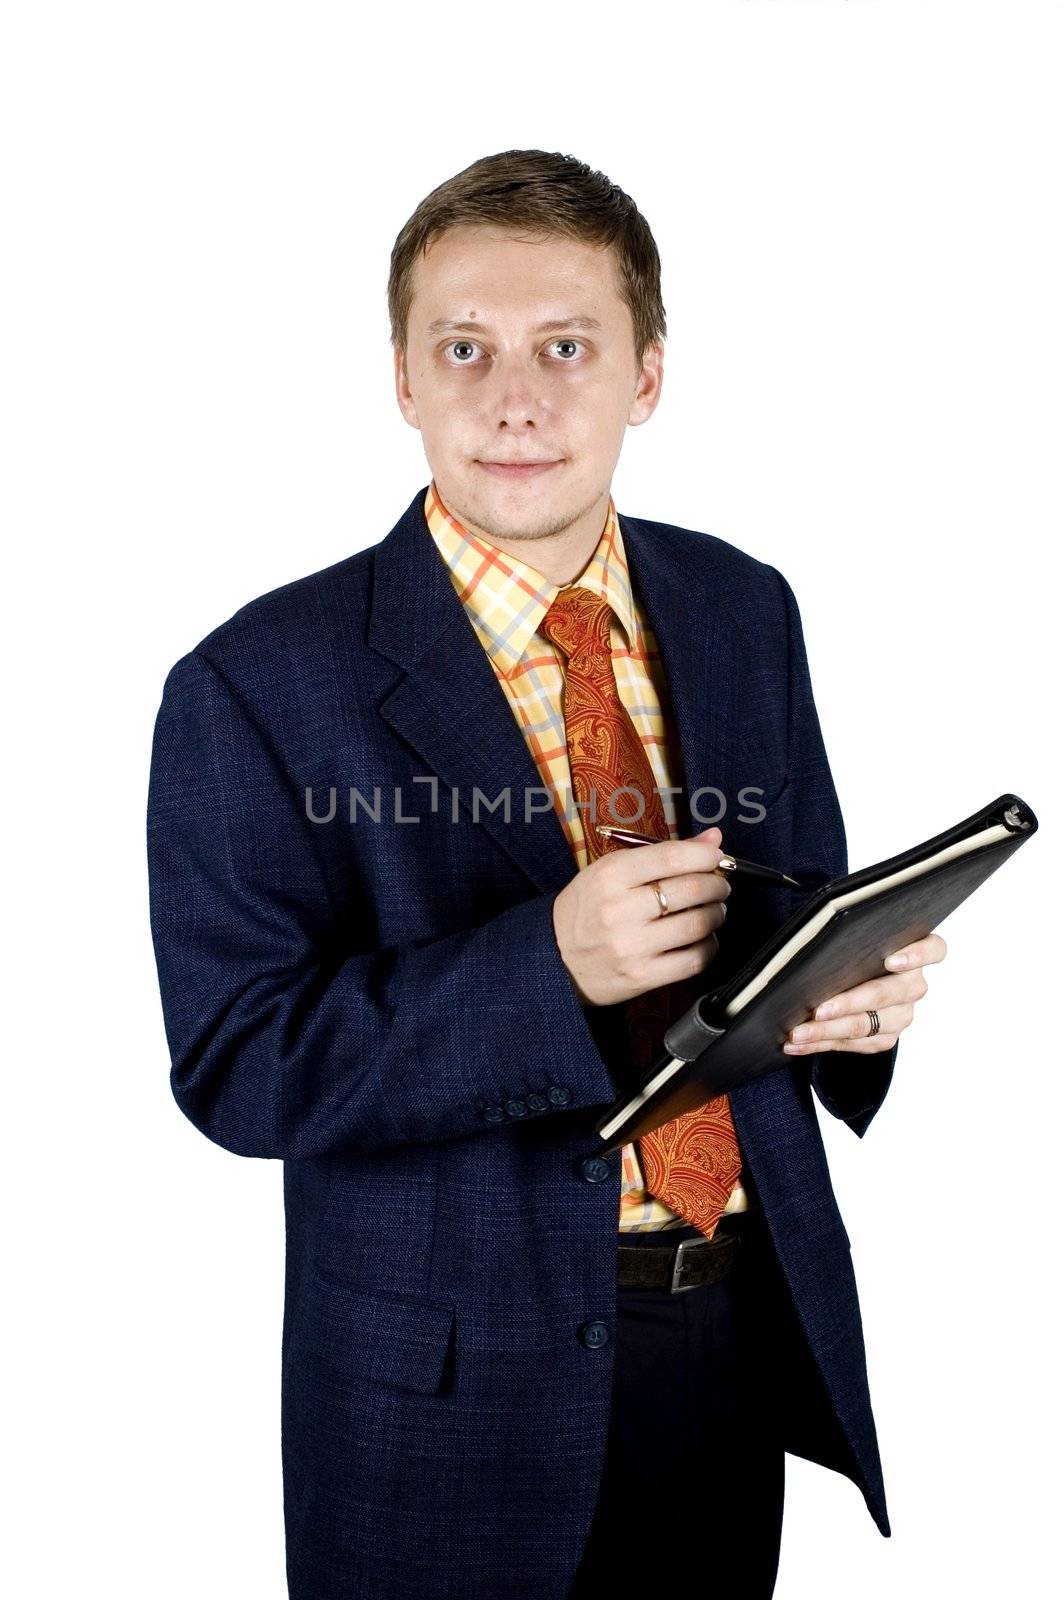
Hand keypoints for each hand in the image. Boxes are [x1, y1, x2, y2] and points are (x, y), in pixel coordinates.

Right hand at [552, 826, 731, 1006]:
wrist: (555, 957)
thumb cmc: (588, 909)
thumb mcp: (611, 871)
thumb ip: (663, 854)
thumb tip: (713, 840)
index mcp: (610, 876)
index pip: (672, 856)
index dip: (706, 854)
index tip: (715, 856)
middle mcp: (620, 910)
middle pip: (692, 889)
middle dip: (717, 884)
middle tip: (719, 885)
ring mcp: (631, 946)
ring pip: (698, 924)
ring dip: (716, 914)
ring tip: (712, 910)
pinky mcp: (642, 976)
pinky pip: (694, 960)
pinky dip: (709, 946)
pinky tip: (703, 938)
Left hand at [782, 932, 946, 1054]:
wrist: (851, 981)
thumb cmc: (850, 953)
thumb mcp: (854, 942)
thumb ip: (848, 942)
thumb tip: (814, 950)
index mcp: (913, 952)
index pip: (933, 950)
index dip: (916, 955)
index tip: (890, 961)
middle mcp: (912, 985)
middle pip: (885, 994)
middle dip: (847, 1003)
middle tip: (817, 1010)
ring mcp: (902, 1014)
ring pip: (865, 1025)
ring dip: (826, 1031)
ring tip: (796, 1033)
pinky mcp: (885, 1037)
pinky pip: (853, 1044)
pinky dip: (820, 1044)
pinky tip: (797, 1044)